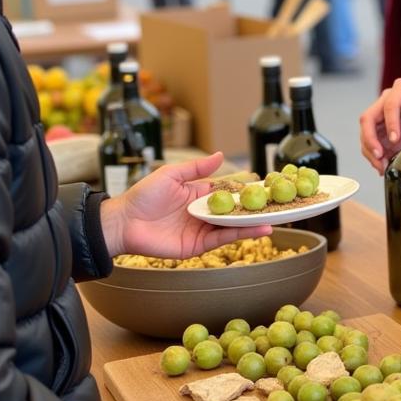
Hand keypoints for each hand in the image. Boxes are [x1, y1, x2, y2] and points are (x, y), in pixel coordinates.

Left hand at [100, 152, 270, 257]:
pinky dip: (239, 234)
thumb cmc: (143, 196)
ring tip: (273, 219)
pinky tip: (255, 229)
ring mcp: (201, 230)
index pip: (227, 192)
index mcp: (198, 194)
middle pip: (233, 211)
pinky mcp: (196, 246)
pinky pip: (221, 238)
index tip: (265, 186)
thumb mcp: (172, 175)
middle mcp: (203, 213)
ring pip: (232, 226)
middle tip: (277, 205)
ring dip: (252, 223)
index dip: (245, 189)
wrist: (123, 223)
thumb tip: (220, 155)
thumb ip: (197, 168)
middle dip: (253, 209)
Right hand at [359, 78, 400, 172]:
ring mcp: (380, 115)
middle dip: (371, 139)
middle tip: (379, 156)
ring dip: (370, 151)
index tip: (395, 139)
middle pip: (368, 118)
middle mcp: (387, 100)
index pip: (389, 105)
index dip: (390, 123)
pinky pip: (369, 142)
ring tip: (381, 165)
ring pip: (365, 132)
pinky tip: (382, 165)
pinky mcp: (379, 130)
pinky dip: (373, 156)